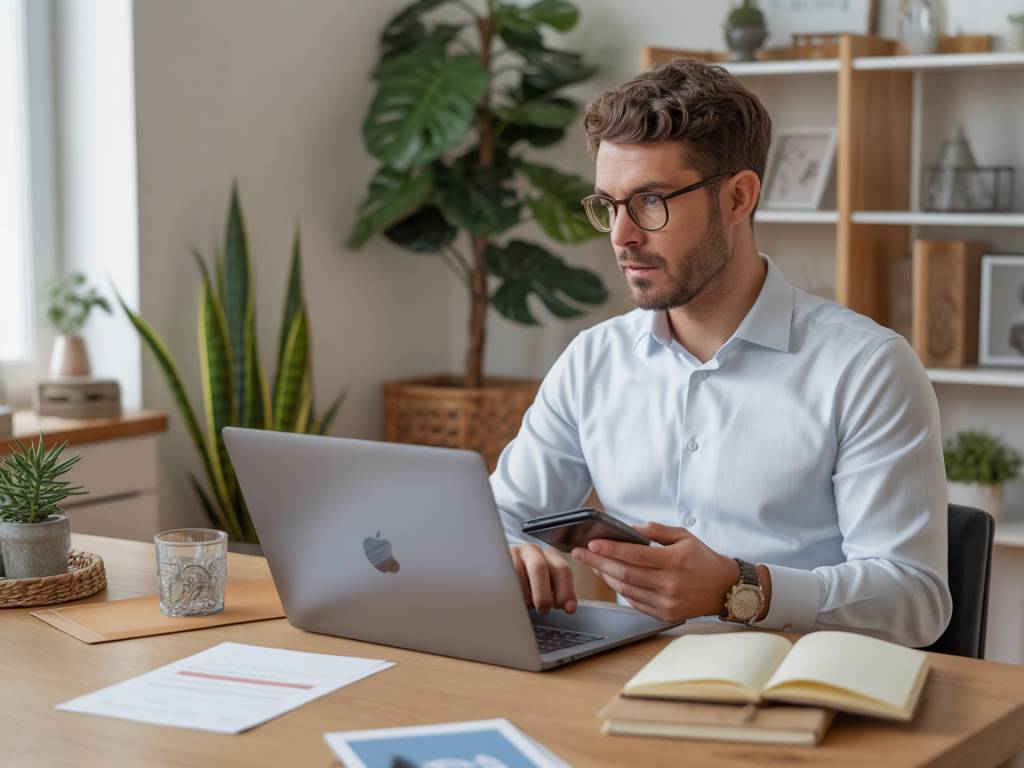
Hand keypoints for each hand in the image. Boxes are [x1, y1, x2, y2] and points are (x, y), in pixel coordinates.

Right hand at [509, 544, 576, 614]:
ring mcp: (514, 553)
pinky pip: (504, 578)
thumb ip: (558, 593)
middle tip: (543, 610)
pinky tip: (513, 599)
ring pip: (519, 574)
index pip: (562, 570)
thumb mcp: (546, 583)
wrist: (502, 567)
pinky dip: (510, 592)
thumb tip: (569, 607)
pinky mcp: (499, 560)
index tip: (568, 609)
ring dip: (524, 595)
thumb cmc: (528, 580)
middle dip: (543, 594)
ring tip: (525, 604)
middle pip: (540, 568)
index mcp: (550, 555)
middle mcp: (533, 550)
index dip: (566, 591)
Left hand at [570, 522, 739, 622]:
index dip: (610, 549)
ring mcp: (667, 603)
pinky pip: (634, 602)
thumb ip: (657, 530)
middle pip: (625, 573)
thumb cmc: (702, 559)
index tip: (591, 543)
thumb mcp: (684, 536)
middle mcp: (670, 584)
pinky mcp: (664, 615)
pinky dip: (619, 589)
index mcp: (675, 562)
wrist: (723, 588)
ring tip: (591, 563)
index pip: (635, 555)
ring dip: (605, 575)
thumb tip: (630, 528)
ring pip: (626, 589)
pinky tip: (610, 577)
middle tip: (580, 553)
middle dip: (598, 561)